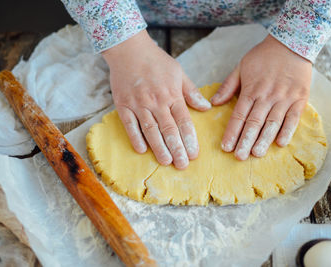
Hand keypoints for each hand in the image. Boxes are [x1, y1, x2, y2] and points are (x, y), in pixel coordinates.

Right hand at [102, 30, 210, 168]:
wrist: (129, 50)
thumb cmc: (156, 61)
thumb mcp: (179, 73)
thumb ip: (191, 92)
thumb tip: (206, 108)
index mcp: (172, 94)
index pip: (183, 121)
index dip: (190, 139)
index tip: (194, 154)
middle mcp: (156, 101)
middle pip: (169, 129)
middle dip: (177, 149)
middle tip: (182, 165)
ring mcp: (139, 104)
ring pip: (151, 130)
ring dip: (159, 148)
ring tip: (166, 162)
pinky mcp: (123, 105)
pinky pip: (130, 125)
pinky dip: (135, 138)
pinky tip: (142, 150)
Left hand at [210, 34, 311, 159]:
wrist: (292, 43)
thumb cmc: (263, 57)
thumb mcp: (241, 67)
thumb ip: (228, 86)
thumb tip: (213, 103)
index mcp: (251, 90)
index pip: (239, 115)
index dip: (232, 132)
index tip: (226, 147)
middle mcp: (267, 96)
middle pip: (254, 122)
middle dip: (246, 141)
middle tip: (239, 157)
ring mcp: (284, 98)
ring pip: (272, 123)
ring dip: (264, 139)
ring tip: (256, 154)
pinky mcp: (300, 98)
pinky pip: (293, 118)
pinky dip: (287, 131)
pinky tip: (280, 143)